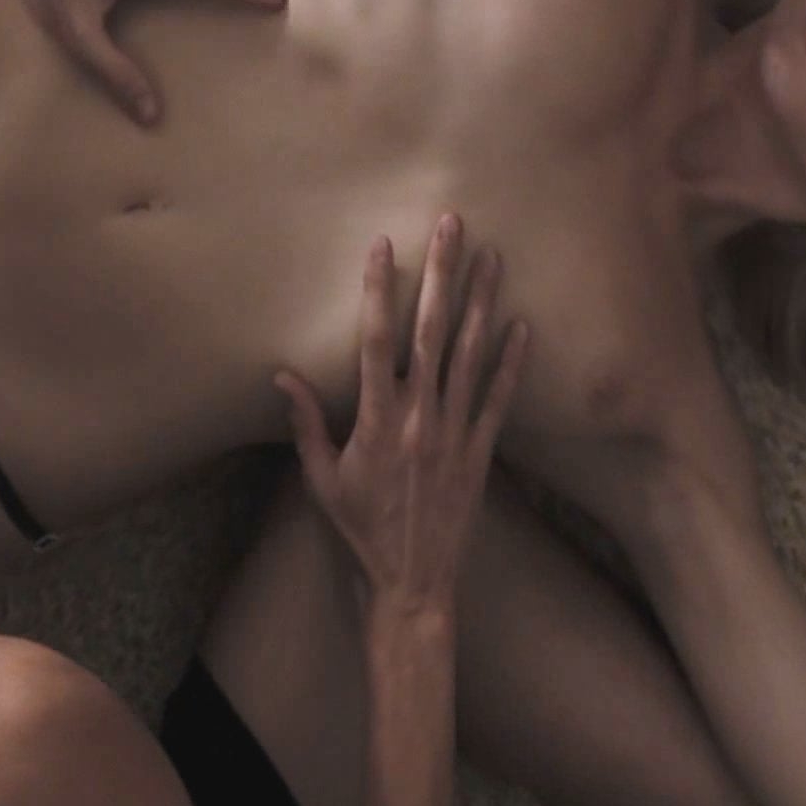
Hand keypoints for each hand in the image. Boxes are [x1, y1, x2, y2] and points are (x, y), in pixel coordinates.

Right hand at [276, 215, 529, 609]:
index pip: (377, 341)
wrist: (412, 581)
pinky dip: (511, 362)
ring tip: (491, 255)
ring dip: (481, 301)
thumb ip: (306, 423)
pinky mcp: (481, 453)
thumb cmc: (359, 529)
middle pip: (431, 330)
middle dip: (441, 273)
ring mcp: (454, 434)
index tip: (383, 245)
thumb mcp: (320, 478)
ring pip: (470, 354)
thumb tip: (282, 375)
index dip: (379, 289)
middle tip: (452, 224)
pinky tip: (522, 325)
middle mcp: (419, 418)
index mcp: (376, 421)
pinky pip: (499, 400)